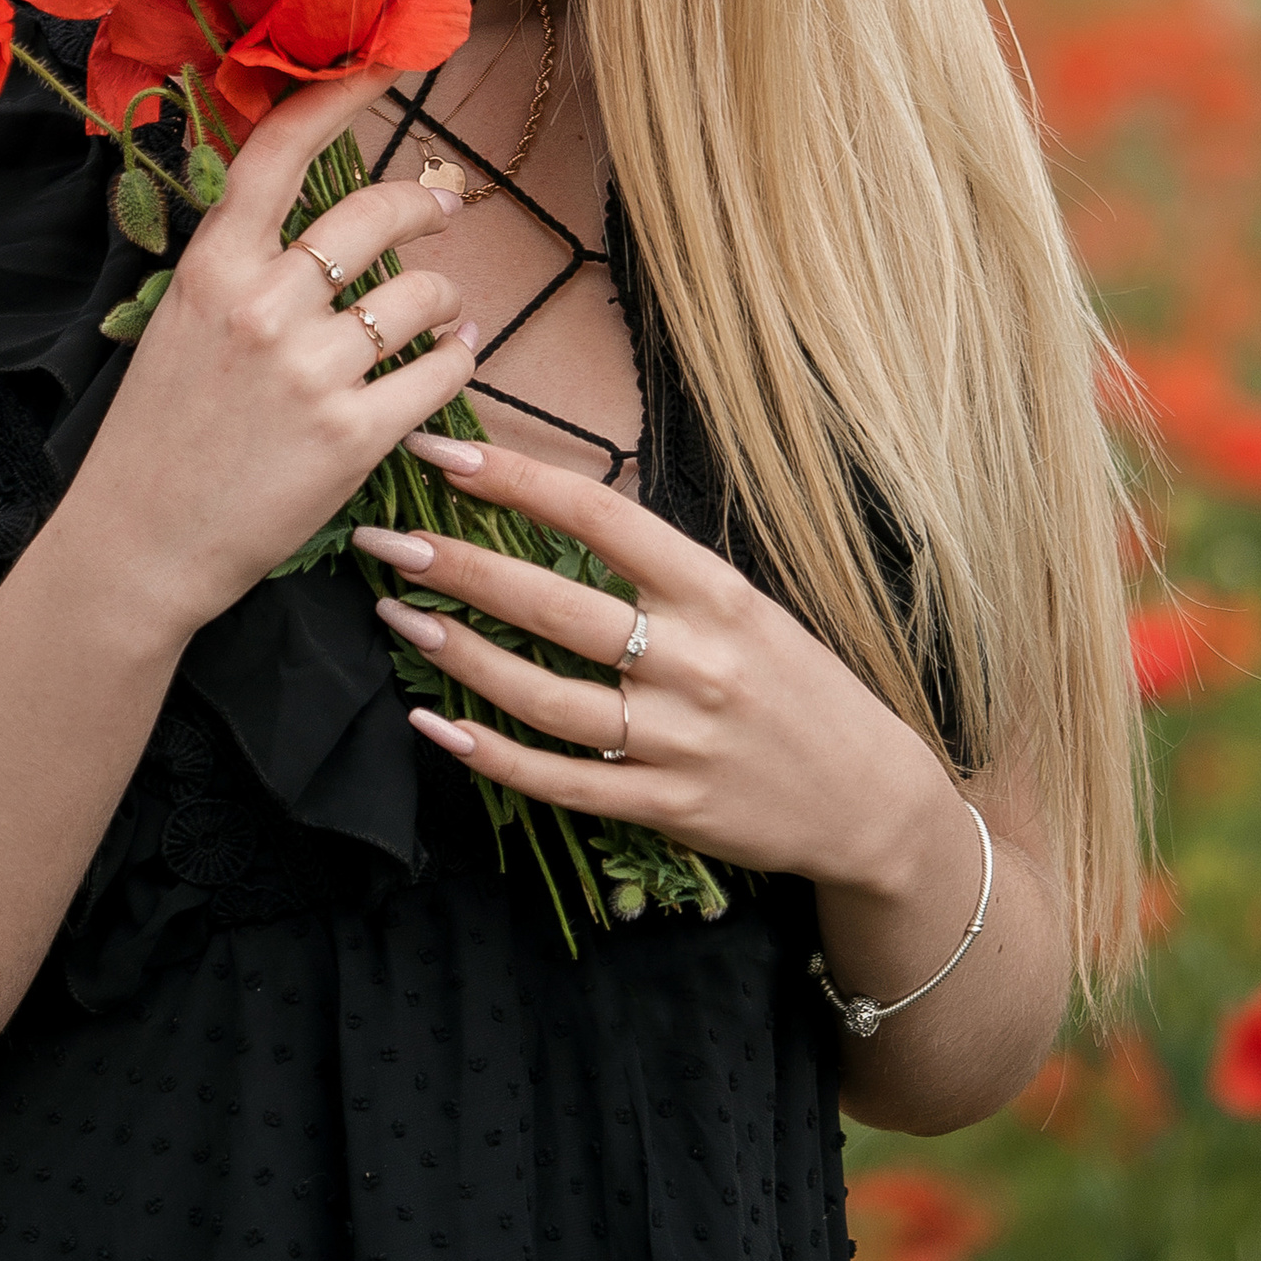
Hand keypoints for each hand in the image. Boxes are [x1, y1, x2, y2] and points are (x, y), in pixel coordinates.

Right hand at [78, 76, 482, 637]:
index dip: (343, 94)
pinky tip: (451, 355)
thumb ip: (242, 265)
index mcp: (212, 267)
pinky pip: (442, 370)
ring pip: (421, 294)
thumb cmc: (160, 435)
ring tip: (439, 310)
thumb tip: (319, 216)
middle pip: (375, 214)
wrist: (140, 542)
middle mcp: (263, 306)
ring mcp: (310, 370)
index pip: (281, 151)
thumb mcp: (181, 323)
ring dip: (444, 295)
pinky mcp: (352, 435)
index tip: (391, 62)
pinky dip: (458, 356)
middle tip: (445, 205)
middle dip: (426, 203)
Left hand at [350, 432, 958, 895]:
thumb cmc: (798, 686)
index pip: (601, 517)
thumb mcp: (748, 606)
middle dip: (458, 566)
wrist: (874, 800)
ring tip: (395, 616)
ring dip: (458, 654)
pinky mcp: (664, 807)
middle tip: (385, 539)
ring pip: (543, 695)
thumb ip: (663, 569)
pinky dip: (490, 754)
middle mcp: (696, 661)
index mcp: (718, 593)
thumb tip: (561, 509)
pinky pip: (559, 780)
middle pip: (553, 605)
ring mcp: (677, 740)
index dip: (515, 480)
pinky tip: (434, 726)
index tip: (444, 453)